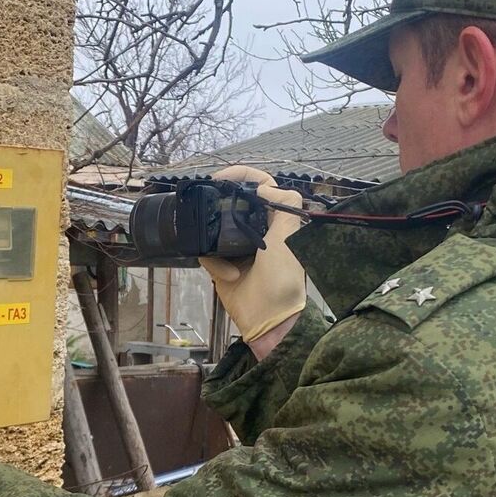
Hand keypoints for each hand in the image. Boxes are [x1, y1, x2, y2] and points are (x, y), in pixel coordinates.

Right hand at [198, 165, 306, 341]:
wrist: (268, 321)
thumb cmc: (283, 282)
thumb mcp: (289, 240)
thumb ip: (285, 207)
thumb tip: (264, 185)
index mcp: (275, 221)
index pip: (260, 185)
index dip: (242, 175)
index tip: (222, 177)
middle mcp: (256, 230)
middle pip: (231, 204)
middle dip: (220, 208)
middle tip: (208, 207)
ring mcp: (237, 248)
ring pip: (214, 228)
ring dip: (218, 245)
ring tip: (230, 265)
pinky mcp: (221, 265)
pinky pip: (207, 253)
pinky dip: (216, 264)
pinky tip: (229, 276)